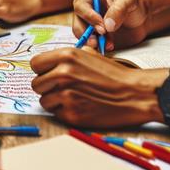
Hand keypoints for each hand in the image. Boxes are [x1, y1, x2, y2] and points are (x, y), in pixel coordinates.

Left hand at [30, 47, 161, 127]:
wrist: (134, 93)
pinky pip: (56, 113)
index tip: (49, 74)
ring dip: (55, 100)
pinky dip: (65, 112)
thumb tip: (49, 62)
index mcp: (66, 56)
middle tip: (62, 88)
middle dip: (47, 87)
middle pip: (36, 84)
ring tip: (73, 97)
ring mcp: (66, 95)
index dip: (42, 70)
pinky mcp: (72, 114)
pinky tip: (80, 106)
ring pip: (44, 100)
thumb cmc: (114, 74)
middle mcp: (63, 74)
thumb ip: (67, 57)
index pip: (35, 64)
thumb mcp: (89, 55)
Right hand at [72, 0, 147, 50]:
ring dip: (93, 42)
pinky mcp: (93, 36)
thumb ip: (119, 8)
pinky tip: (109, 45)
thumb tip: (107, 25)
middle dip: (87, 34)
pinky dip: (98, 47)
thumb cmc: (134, 5)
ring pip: (81, 36)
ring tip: (108, 43)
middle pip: (77, 23)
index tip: (102, 28)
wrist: (140, 20)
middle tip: (98, 41)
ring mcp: (88, 25)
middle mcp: (85, 10)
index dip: (89, 17)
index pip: (80, 6)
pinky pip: (89, 44)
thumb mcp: (130, 0)